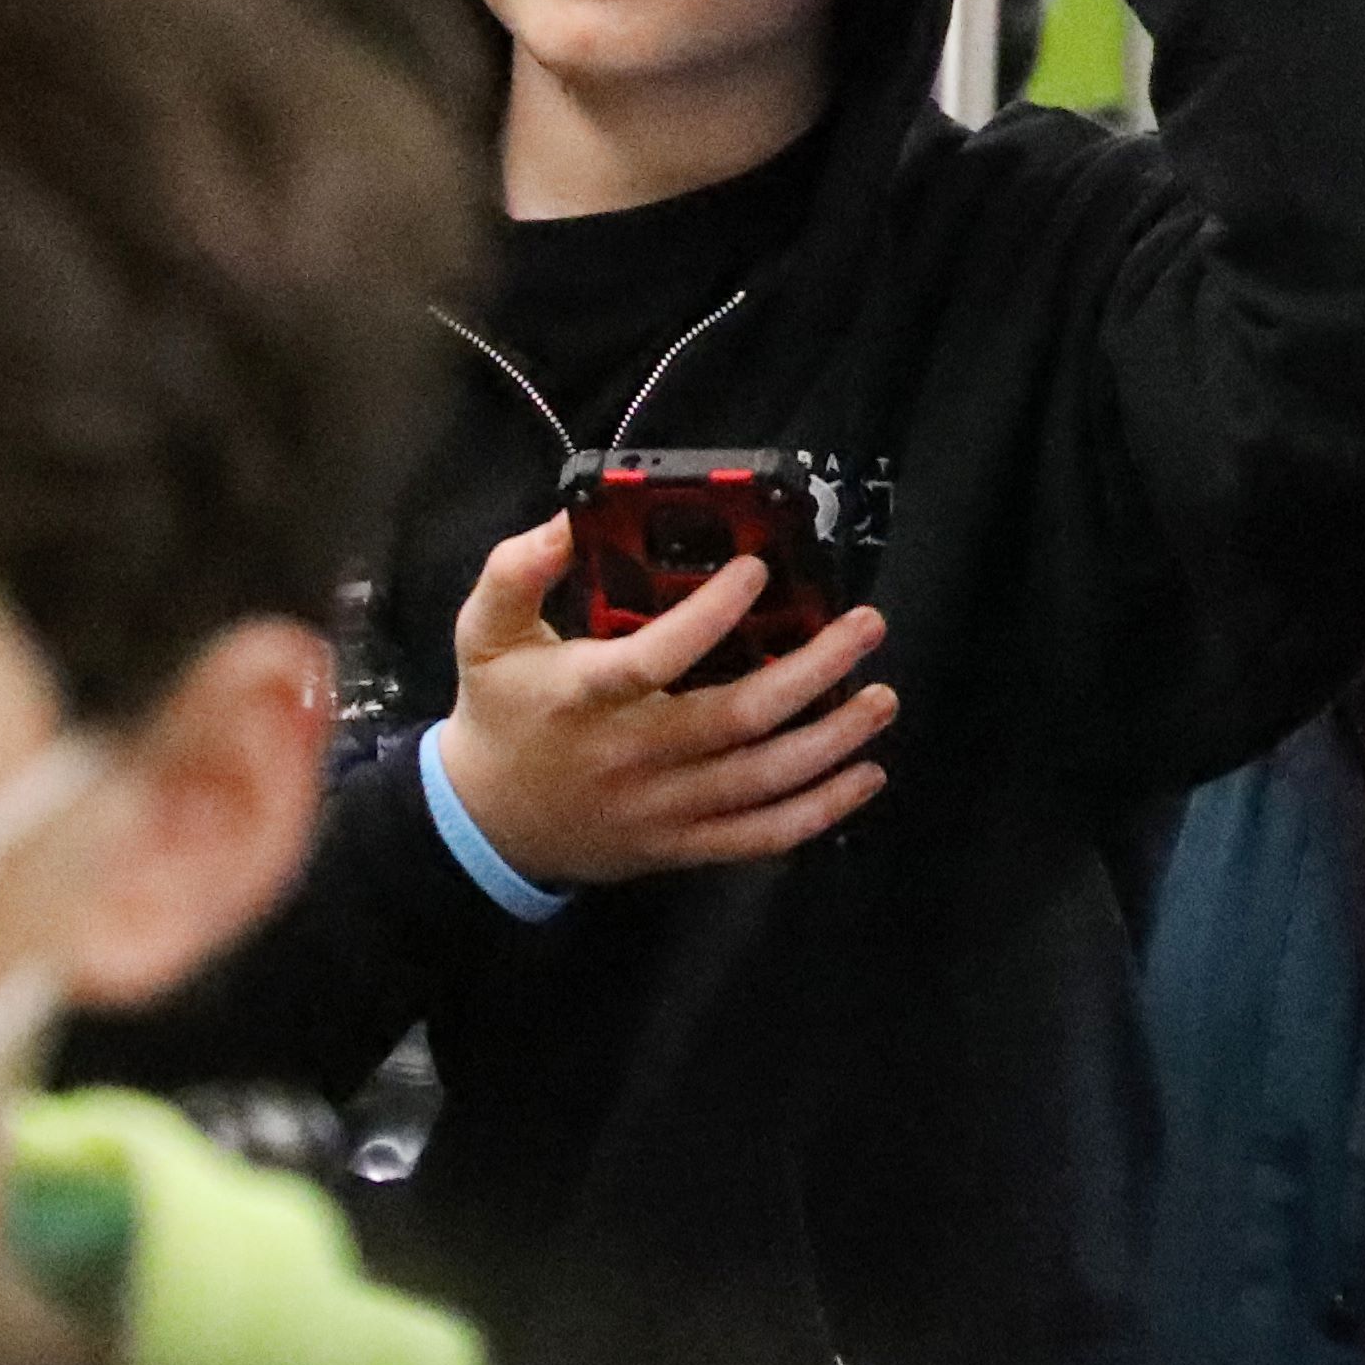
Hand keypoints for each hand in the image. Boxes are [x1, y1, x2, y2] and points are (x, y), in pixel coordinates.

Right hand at [424, 517, 900, 886]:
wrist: (484, 823)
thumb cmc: (499, 711)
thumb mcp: (484, 632)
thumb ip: (518, 570)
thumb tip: (570, 517)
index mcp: (584, 697)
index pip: (656, 658)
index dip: (712, 615)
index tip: (760, 571)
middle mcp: (630, 756)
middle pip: (735, 719)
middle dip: (813, 673)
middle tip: (865, 628)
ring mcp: (660, 809)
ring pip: (760, 781)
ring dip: (832, 742)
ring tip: (881, 698)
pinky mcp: (678, 847)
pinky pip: (758, 837)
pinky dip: (818, 811)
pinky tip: (864, 776)